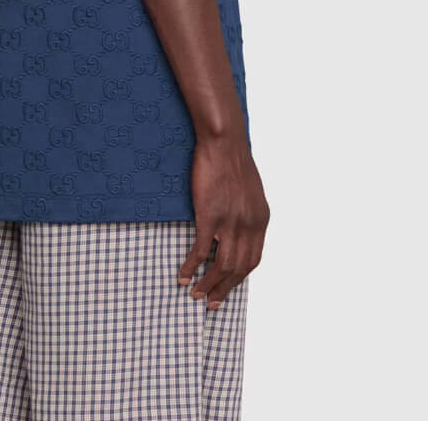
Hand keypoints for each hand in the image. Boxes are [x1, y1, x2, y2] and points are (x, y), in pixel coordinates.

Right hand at [178, 133, 268, 308]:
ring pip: (221, 265)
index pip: (253, 260)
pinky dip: (191, 267)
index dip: (239, 278)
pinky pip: (201, 251)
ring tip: (196, 294)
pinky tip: (183, 276)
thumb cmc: (233, 160)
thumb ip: (248, 213)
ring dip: (208, 284)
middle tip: (210, 303)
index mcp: (261, 220)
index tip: (227, 289)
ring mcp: (230, 222)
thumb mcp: (251, 192)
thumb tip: (240, 230)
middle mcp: (249, 225)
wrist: (224, 141)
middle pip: (239, 269)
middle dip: (224, 289)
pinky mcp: (209, 215)